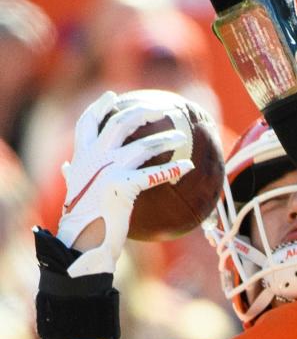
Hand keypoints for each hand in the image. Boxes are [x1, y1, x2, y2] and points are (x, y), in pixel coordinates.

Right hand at [57, 91, 193, 277]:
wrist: (83, 242)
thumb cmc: (83, 219)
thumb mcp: (74, 191)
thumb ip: (72, 174)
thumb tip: (65, 166)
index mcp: (81, 157)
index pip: (87, 122)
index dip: (100, 106)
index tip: (113, 96)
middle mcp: (94, 158)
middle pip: (120, 123)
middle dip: (142, 112)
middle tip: (160, 109)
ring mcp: (108, 170)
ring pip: (143, 146)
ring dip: (165, 139)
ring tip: (182, 137)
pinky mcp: (122, 186)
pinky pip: (154, 174)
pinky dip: (173, 169)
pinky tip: (188, 167)